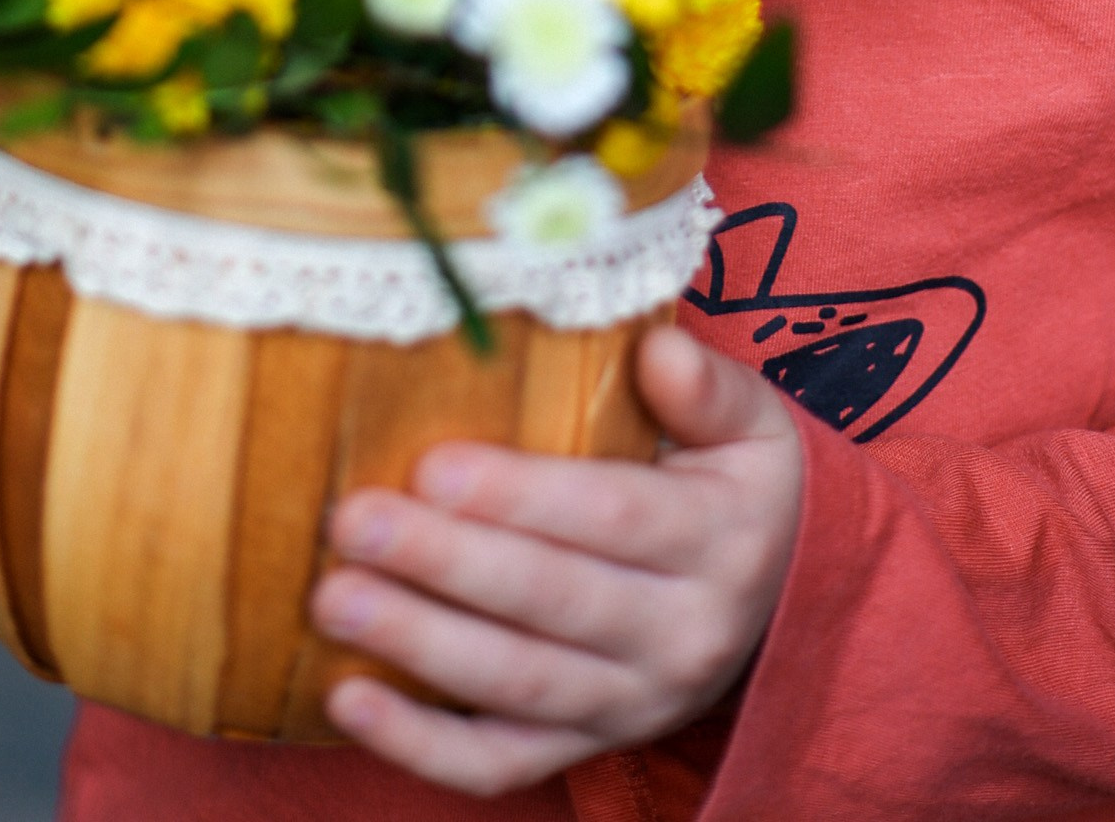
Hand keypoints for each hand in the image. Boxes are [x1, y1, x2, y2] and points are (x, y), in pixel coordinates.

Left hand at [310, 325, 802, 796]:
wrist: (780, 604)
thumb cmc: (738, 487)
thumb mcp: (755, 425)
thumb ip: (708, 386)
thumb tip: (658, 350)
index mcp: (717, 542)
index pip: (613, 519)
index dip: (522, 498)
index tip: (434, 465)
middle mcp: (678, 636)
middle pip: (552, 604)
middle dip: (446, 565)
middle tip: (353, 521)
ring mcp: (630, 704)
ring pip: (517, 686)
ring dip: (418, 645)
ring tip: (333, 597)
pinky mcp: (588, 747)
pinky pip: (500, 764)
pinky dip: (421, 745)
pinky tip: (347, 698)